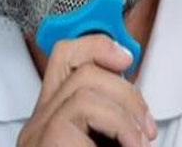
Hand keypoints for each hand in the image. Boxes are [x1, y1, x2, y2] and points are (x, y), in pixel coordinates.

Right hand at [17, 34, 156, 146]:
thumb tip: (135, 107)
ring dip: (124, 113)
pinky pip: (85, 110)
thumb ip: (106, 124)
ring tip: (138, 143)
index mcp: (48, 121)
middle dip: (125, 90)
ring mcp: (36, 132)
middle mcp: (36, 123)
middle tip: (145, 126)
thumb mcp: (100, 142)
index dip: (96, 45)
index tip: (125, 56)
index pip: (63, 58)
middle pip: (80, 70)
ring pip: (84, 85)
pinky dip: (120, 127)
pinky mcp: (46, 140)